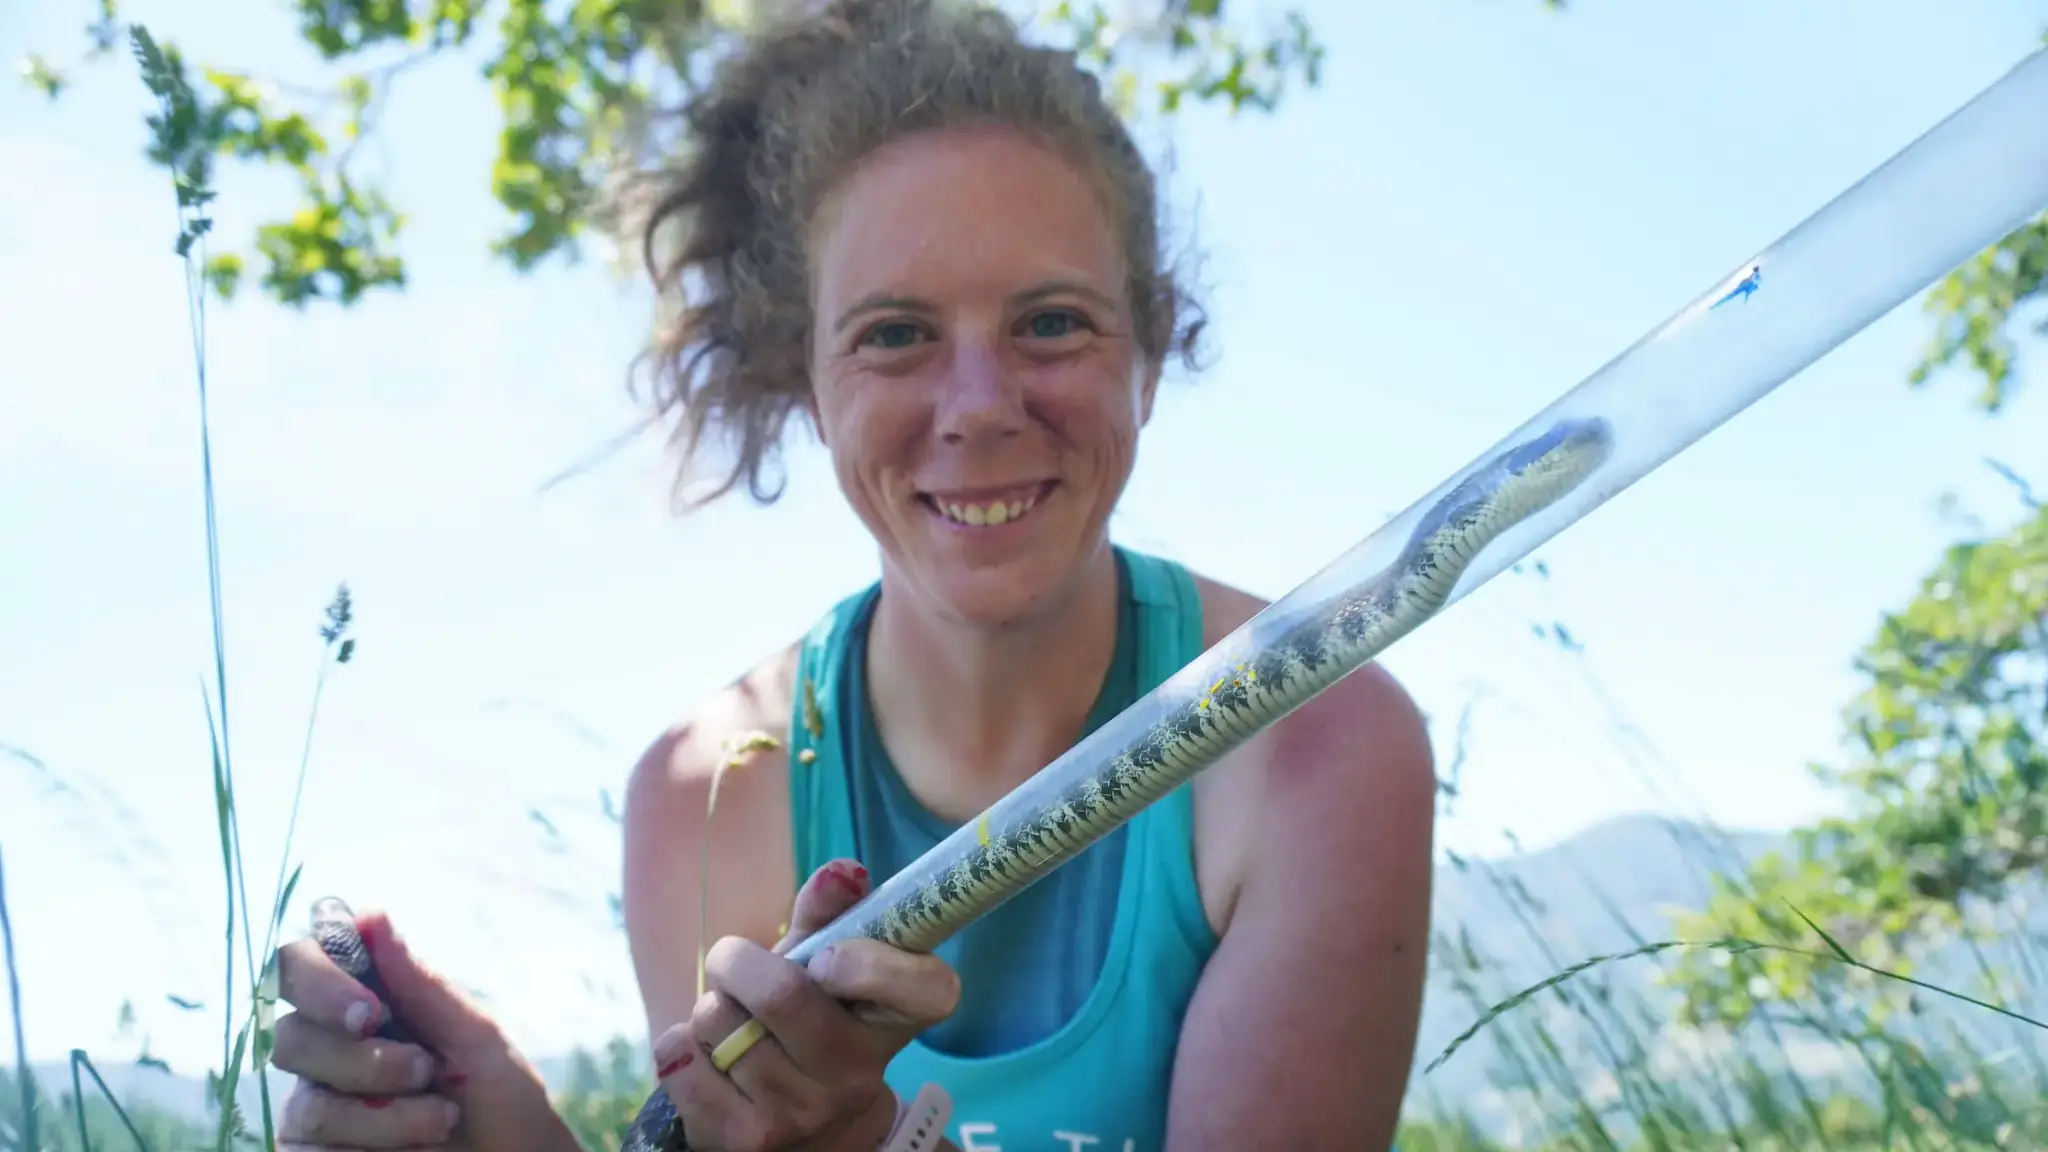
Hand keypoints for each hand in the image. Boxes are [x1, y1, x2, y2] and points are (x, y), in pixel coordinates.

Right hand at [270, 908, 573, 1151]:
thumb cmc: (502, 1097)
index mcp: (361, 1003)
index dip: (319, 982)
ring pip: (308, 1108)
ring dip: (384, 1118)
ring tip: (442, 1120)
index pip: (295, 966)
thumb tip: (372, 917)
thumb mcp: (474, 1039)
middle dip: (365, 1062)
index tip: (371, 1011)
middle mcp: (325, 1052)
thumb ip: (420, 984)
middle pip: (292, 1038)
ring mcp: (314, 1107)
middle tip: (425, 1071)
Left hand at [657, 858, 960, 1151]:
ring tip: (730, 1023)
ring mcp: (802, 1115)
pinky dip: (679, 1044)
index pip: (926, 989)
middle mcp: (858, 1077)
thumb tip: (843, 873)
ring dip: (709, 1008)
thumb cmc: (813, 1024)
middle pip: (781, 994)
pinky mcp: (743, 1141)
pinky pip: (679, 1057)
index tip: (828, 960)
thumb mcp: (827, 967)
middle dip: (737, 963)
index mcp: (895, 1024)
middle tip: (735, 966)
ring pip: (719, 1023)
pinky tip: (707, 1058)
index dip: (870, 963)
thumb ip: (831, 913)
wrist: (803, 1133)